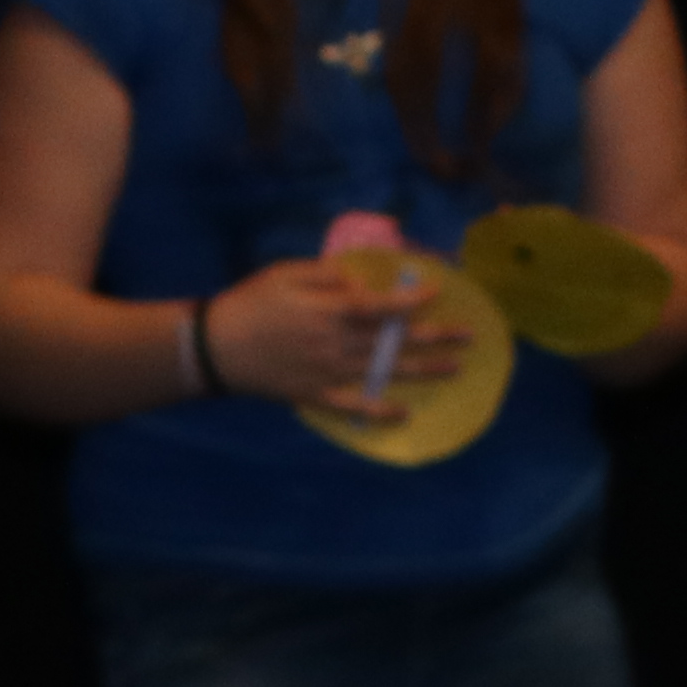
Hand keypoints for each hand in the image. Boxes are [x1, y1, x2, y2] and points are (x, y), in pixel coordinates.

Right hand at [192, 255, 470, 408]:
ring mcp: (330, 373)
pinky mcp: (317, 396)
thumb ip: (327, 277)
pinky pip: (354, 407)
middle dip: (435, 337)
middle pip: (395, 342)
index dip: (414, 300)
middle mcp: (338, 344)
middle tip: (469, 336)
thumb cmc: (251, 302)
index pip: (383, 306)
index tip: (440, 291)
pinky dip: (380, 411)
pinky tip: (404, 412)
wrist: (218, 346)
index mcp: (331, 311)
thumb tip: (361, 284)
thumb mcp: (286, 273)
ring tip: (455, 368)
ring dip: (423, 371)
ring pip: (385, 372)